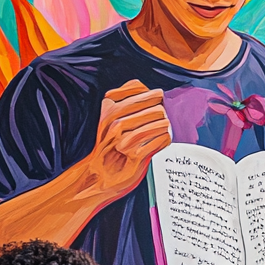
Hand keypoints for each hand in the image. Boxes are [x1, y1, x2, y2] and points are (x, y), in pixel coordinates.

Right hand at [81, 80, 171, 198]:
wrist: (100, 174)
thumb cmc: (111, 142)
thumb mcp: (111, 116)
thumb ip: (127, 98)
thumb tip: (154, 91)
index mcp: (108, 107)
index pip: (141, 90)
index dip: (152, 96)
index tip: (152, 105)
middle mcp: (115, 121)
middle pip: (156, 107)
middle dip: (161, 114)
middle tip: (158, 121)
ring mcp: (124, 139)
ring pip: (161, 123)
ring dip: (164, 127)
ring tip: (160, 130)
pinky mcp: (135, 155)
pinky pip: (162, 140)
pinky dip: (164, 140)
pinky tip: (159, 141)